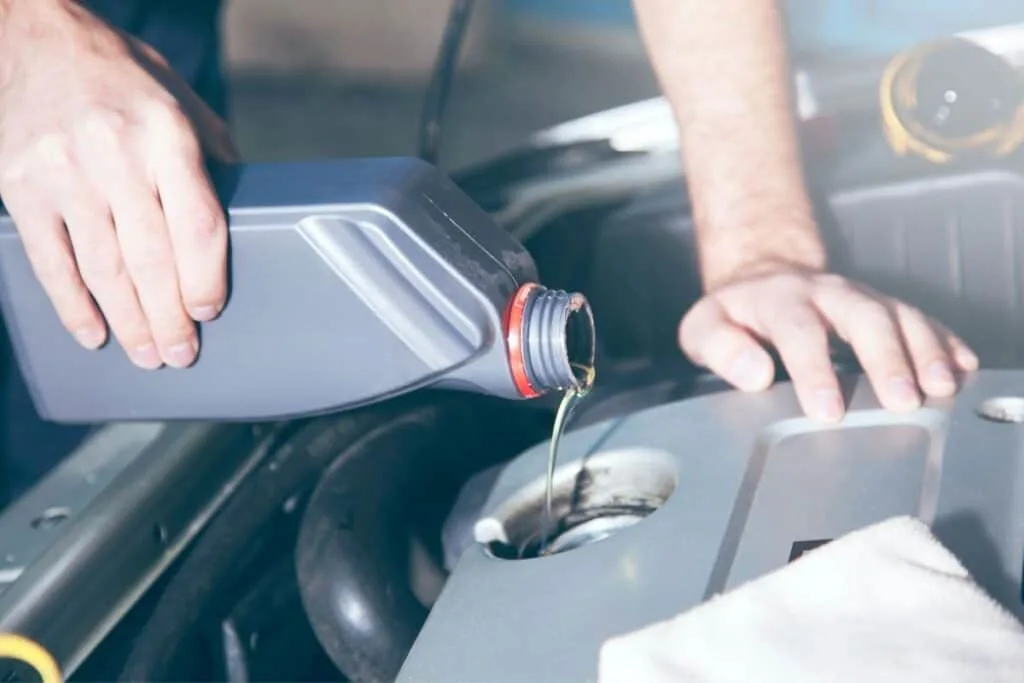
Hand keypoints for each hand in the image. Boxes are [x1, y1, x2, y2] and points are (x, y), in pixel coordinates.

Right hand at [0, 0, 237, 368]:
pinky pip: (51, 260)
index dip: (207, 278)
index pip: (198, 225)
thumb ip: (213, 154)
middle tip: (182, 355)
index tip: (210, 311)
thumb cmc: (117, 72)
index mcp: (166, 135)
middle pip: (151, 259)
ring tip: (148, 354)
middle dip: (170, 317)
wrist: (29, 34)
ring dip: (128, 321)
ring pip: (103, 268)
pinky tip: (93, 334)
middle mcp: (116, 156)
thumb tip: (243, 205)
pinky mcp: (20, 187)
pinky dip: (72, 305)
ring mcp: (63, 173)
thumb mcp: (180, 98)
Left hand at [679, 269, 978, 420]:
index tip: (828, 410)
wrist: (763, 276)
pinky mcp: (886, 306)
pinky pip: (921, 319)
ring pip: (899, 315)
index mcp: (779, 300)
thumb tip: (754, 374)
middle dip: (886, 358)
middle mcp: (828, 293)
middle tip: (903, 400)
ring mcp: (862, 297)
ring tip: (942, 387)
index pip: (799, 332)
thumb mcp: (704, 328)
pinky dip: (945, 342)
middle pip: (863, 316)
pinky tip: (962, 367)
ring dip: (924, 350)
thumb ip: (719, 348)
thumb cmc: (735, 316)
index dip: (814, 371)